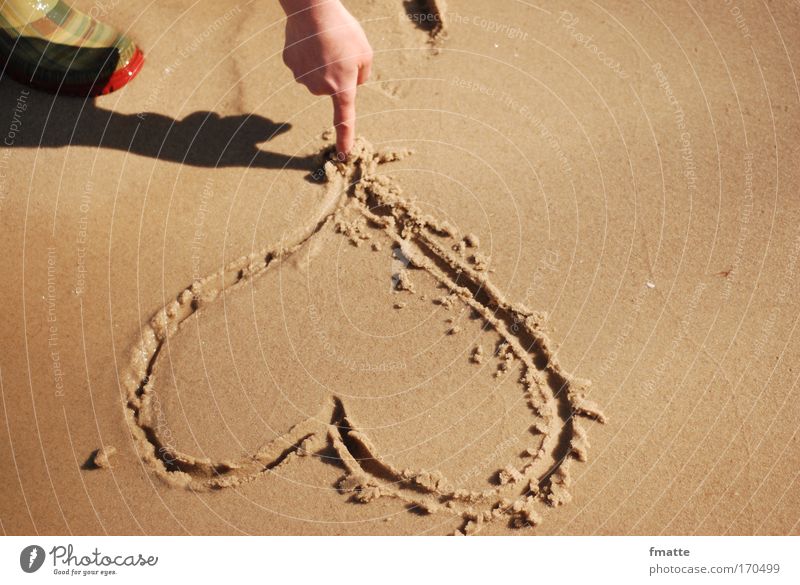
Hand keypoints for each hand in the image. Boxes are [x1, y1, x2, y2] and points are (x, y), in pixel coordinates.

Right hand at [280, 0, 372, 156]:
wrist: (312, 9)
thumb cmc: (343, 30)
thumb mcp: (366, 52)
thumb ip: (363, 74)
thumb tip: (354, 83)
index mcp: (342, 87)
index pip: (345, 120)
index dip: (345, 138)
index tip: (344, 155)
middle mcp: (320, 88)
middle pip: (330, 88)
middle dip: (336, 74)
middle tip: (339, 50)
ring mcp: (302, 78)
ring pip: (315, 77)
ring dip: (321, 64)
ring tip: (324, 42)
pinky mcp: (290, 65)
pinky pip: (302, 65)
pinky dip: (307, 55)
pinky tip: (309, 39)